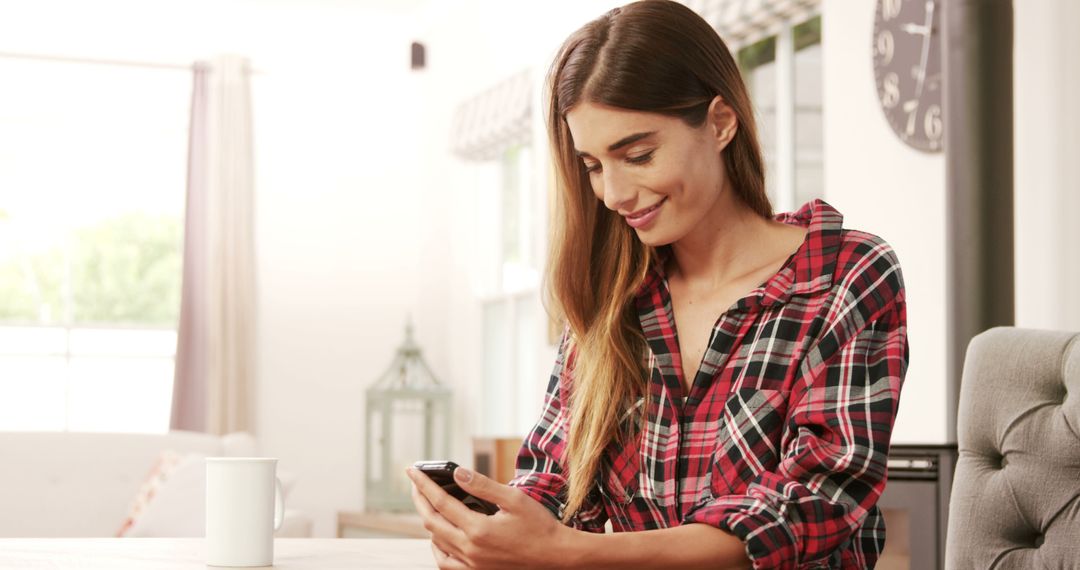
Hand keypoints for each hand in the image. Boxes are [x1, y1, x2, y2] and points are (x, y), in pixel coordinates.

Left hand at [407, 465, 576, 568]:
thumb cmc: (539, 526)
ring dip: (428, 521)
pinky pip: (446, 563)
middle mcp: (470, 550)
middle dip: (420, 499)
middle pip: (431, 522)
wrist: (557, 558)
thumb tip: (457, 472)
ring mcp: (472, 565)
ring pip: (436, 543)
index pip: (440, 502)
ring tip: (429, 504)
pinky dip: (438, 547)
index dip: (424, 484)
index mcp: (478, 529)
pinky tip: (441, 537)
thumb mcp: (513, 499)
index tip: (412, 470)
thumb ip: (482, 486)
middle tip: (415, 483)